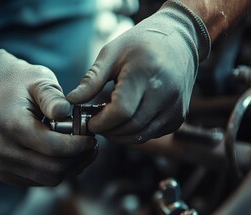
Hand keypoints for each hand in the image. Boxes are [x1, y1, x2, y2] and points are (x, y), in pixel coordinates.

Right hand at [0, 49, 96, 186]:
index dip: (78, 146)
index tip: (91, 138)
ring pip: (48, 179)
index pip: (52, 147)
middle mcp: (1, 149)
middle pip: (52, 169)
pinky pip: (39, 180)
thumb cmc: (22, 84)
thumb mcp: (40, 81)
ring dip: (68, 166)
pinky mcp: (4, 173)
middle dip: (77, 158)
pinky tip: (59, 152)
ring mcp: (0, 164)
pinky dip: (54, 169)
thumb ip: (52, 97)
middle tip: (90, 144)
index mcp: (9, 124)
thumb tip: (65, 112)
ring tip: (77, 147)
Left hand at [67, 0, 209, 143]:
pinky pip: (150, 134)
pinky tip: (126, 118)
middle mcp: (165, 94)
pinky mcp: (178, 118)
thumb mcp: (111, 53)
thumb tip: (71, 101)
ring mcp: (175, 108)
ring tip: (108, 120)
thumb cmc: (140, 44)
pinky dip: (133, 132)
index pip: (121, 111)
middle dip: (107, 130)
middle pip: (130, 126)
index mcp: (146, 73)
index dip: (101, 121)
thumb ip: (91, 79)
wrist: (179, 42)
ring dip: (119, 134)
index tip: (88, 120)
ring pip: (140, 135)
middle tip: (95, 122)